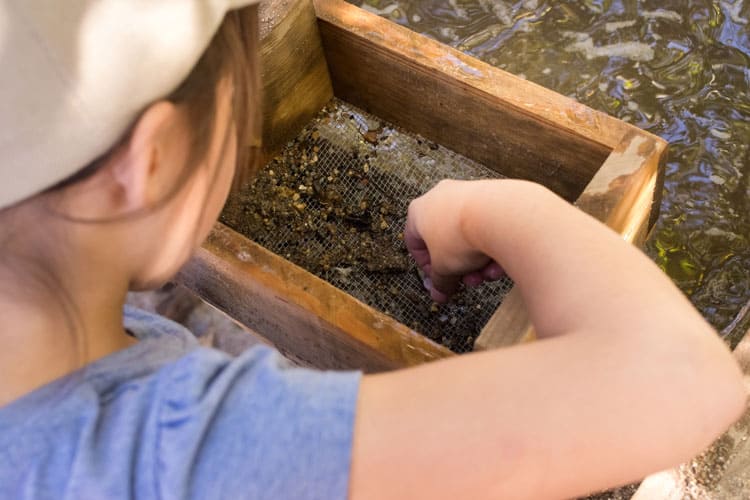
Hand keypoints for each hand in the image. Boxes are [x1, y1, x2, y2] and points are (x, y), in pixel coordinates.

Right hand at [405, 180, 504, 302]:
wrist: (497, 216)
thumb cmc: (461, 235)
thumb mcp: (444, 268)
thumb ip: (439, 282)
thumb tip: (440, 292)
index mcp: (418, 211)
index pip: (416, 244)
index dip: (427, 267)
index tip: (440, 280)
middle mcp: (440, 198)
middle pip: (445, 241)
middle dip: (458, 266)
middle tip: (467, 280)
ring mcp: (466, 194)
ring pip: (468, 236)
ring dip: (476, 260)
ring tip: (486, 274)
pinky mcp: (491, 195)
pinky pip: (487, 226)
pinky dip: (491, 245)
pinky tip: (498, 262)